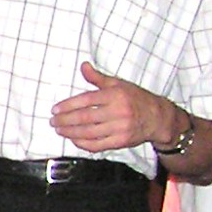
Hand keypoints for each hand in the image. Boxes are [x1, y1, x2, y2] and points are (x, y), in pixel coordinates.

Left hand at [49, 62, 173, 151]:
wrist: (158, 118)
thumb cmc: (136, 98)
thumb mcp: (119, 84)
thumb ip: (98, 78)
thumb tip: (83, 66)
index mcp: (115, 95)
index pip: (86, 100)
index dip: (68, 105)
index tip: (55, 109)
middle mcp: (118, 111)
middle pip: (85, 118)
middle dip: (65, 120)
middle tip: (53, 121)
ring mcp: (120, 128)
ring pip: (89, 132)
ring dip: (70, 133)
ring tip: (59, 130)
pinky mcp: (121, 142)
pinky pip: (97, 145)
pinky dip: (83, 143)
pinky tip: (74, 139)